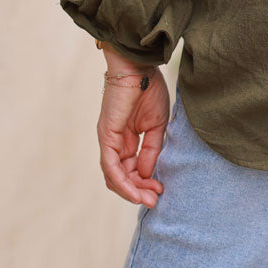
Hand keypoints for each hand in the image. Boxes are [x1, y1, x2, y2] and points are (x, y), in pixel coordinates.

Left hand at [97, 66, 169, 206]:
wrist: (140, 67)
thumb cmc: (149, 89)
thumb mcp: (157, 125)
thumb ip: (151, 150)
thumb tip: (147, 175)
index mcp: (127, 139)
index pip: (132, 170)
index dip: (145, 182)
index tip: (161, 190)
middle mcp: (115, 143)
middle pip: (122, 177)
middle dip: (138, 191)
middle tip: (155, 200)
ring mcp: (109, 141)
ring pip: (114, 176)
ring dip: (130, 190)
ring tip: (147, 198)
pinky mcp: (106, 137)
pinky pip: (111, 166)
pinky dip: (122, 181)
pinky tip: (135, 190)